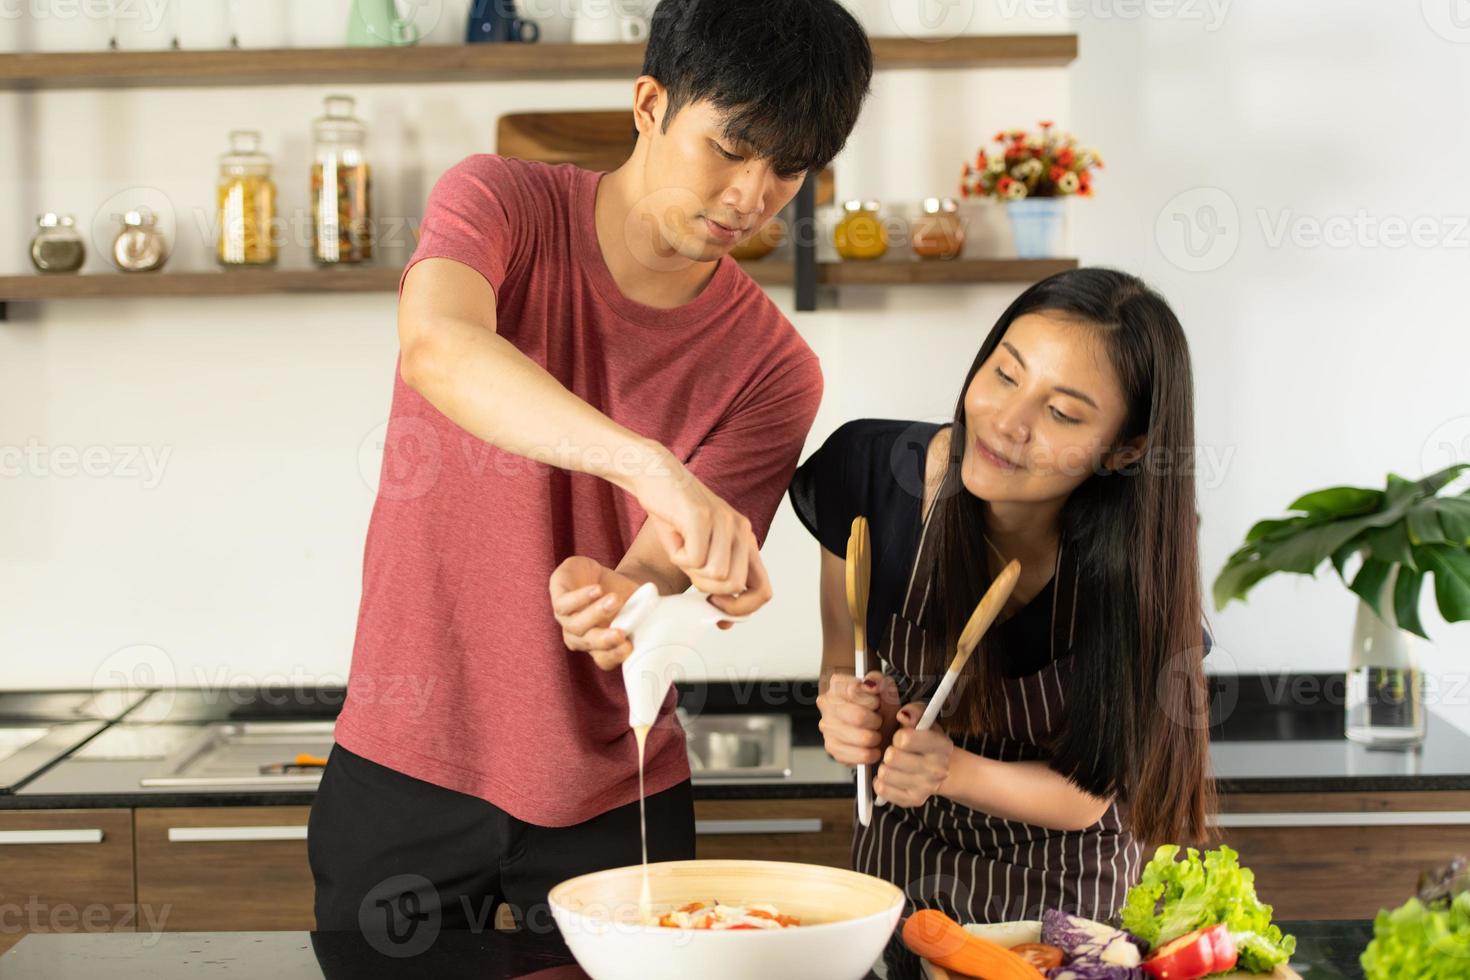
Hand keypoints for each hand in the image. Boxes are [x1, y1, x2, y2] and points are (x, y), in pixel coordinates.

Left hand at [549, 557, 640, 669]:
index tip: (630, 646)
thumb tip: (659, 624)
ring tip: (614, 599)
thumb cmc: (621, 595)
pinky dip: (581, 598)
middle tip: (621, 633)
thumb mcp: (636, 607)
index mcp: (599, 646)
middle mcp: (580, 637)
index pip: (604, 659)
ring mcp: (567, 619)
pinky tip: (597, 589)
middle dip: (604, 639)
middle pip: (588, 643)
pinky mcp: (559, 598)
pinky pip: (564, 604)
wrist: (599, 575)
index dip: (615, 655)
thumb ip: (644, 618)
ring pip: (576, 625)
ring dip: (596, 613)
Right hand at [632, 453, 772, 616]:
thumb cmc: (676, 518)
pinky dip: (677, 556)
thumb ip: (716, 581)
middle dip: (706, 588)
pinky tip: (675, 537)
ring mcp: (725, 522)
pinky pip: (693, 558)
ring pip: (714, 575)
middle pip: (734, 586)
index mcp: (746, 542)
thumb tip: (725, 621)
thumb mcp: (701, 555)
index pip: (763, 590)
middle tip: (690, 569)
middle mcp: (742, 531)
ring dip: (689, 569)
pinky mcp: (703, 516)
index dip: (741, 610)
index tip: (716, 611)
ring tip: (682, 547)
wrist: (657, 477)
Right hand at [816, 671, 900, 766]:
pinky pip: (858, 755)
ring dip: (875, 737)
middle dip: (876, 720)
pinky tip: (872, 748)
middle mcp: (827, 704)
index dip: (872, 700)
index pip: (854, 691)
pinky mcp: (831, 747)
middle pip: (858, 716)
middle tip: (878, 721)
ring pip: (861, 738)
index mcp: (837, 685)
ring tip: (875, 733)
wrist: (877, 726)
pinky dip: (871, 753)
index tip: (877, 703)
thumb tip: (870, 684)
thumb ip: (880, 682)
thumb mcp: (885, 689)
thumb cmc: (879, 707)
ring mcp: (826, 726)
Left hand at [873, 702, 953, 808]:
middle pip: (892, 757)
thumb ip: (914, 711)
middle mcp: (938, 769)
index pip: (904, 739)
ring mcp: (927, 787)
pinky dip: (881, 781)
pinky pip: (882, 790)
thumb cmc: (925, 740)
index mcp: (942, 745)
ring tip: (894, 764)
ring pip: (885, 774)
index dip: (898, 736)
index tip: (902, 737)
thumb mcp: (924, 719)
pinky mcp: (914, 800)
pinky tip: (891, 775)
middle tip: (896, 751)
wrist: (937, 768)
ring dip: (884, 766)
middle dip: (889, 751)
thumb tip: (903, 715)